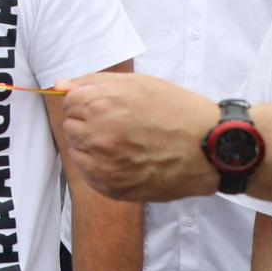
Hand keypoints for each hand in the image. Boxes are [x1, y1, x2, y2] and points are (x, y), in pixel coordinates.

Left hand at [58, 72, 219, 201]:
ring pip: (77, 152)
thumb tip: (60, 84)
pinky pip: (89, 175)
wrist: (211, 147)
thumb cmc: (177, 111)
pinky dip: (101, 169)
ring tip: (125, 144)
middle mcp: (97, 135)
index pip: (69, 102)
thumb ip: (95, 82)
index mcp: (101, 104)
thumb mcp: (139, 84)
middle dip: (89, 123)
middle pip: (71, 126)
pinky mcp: (112, 188)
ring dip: (93, 147)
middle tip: (120, 126)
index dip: (88, 102)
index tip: (106, 107)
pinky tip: (125, 161)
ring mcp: (103, 165)